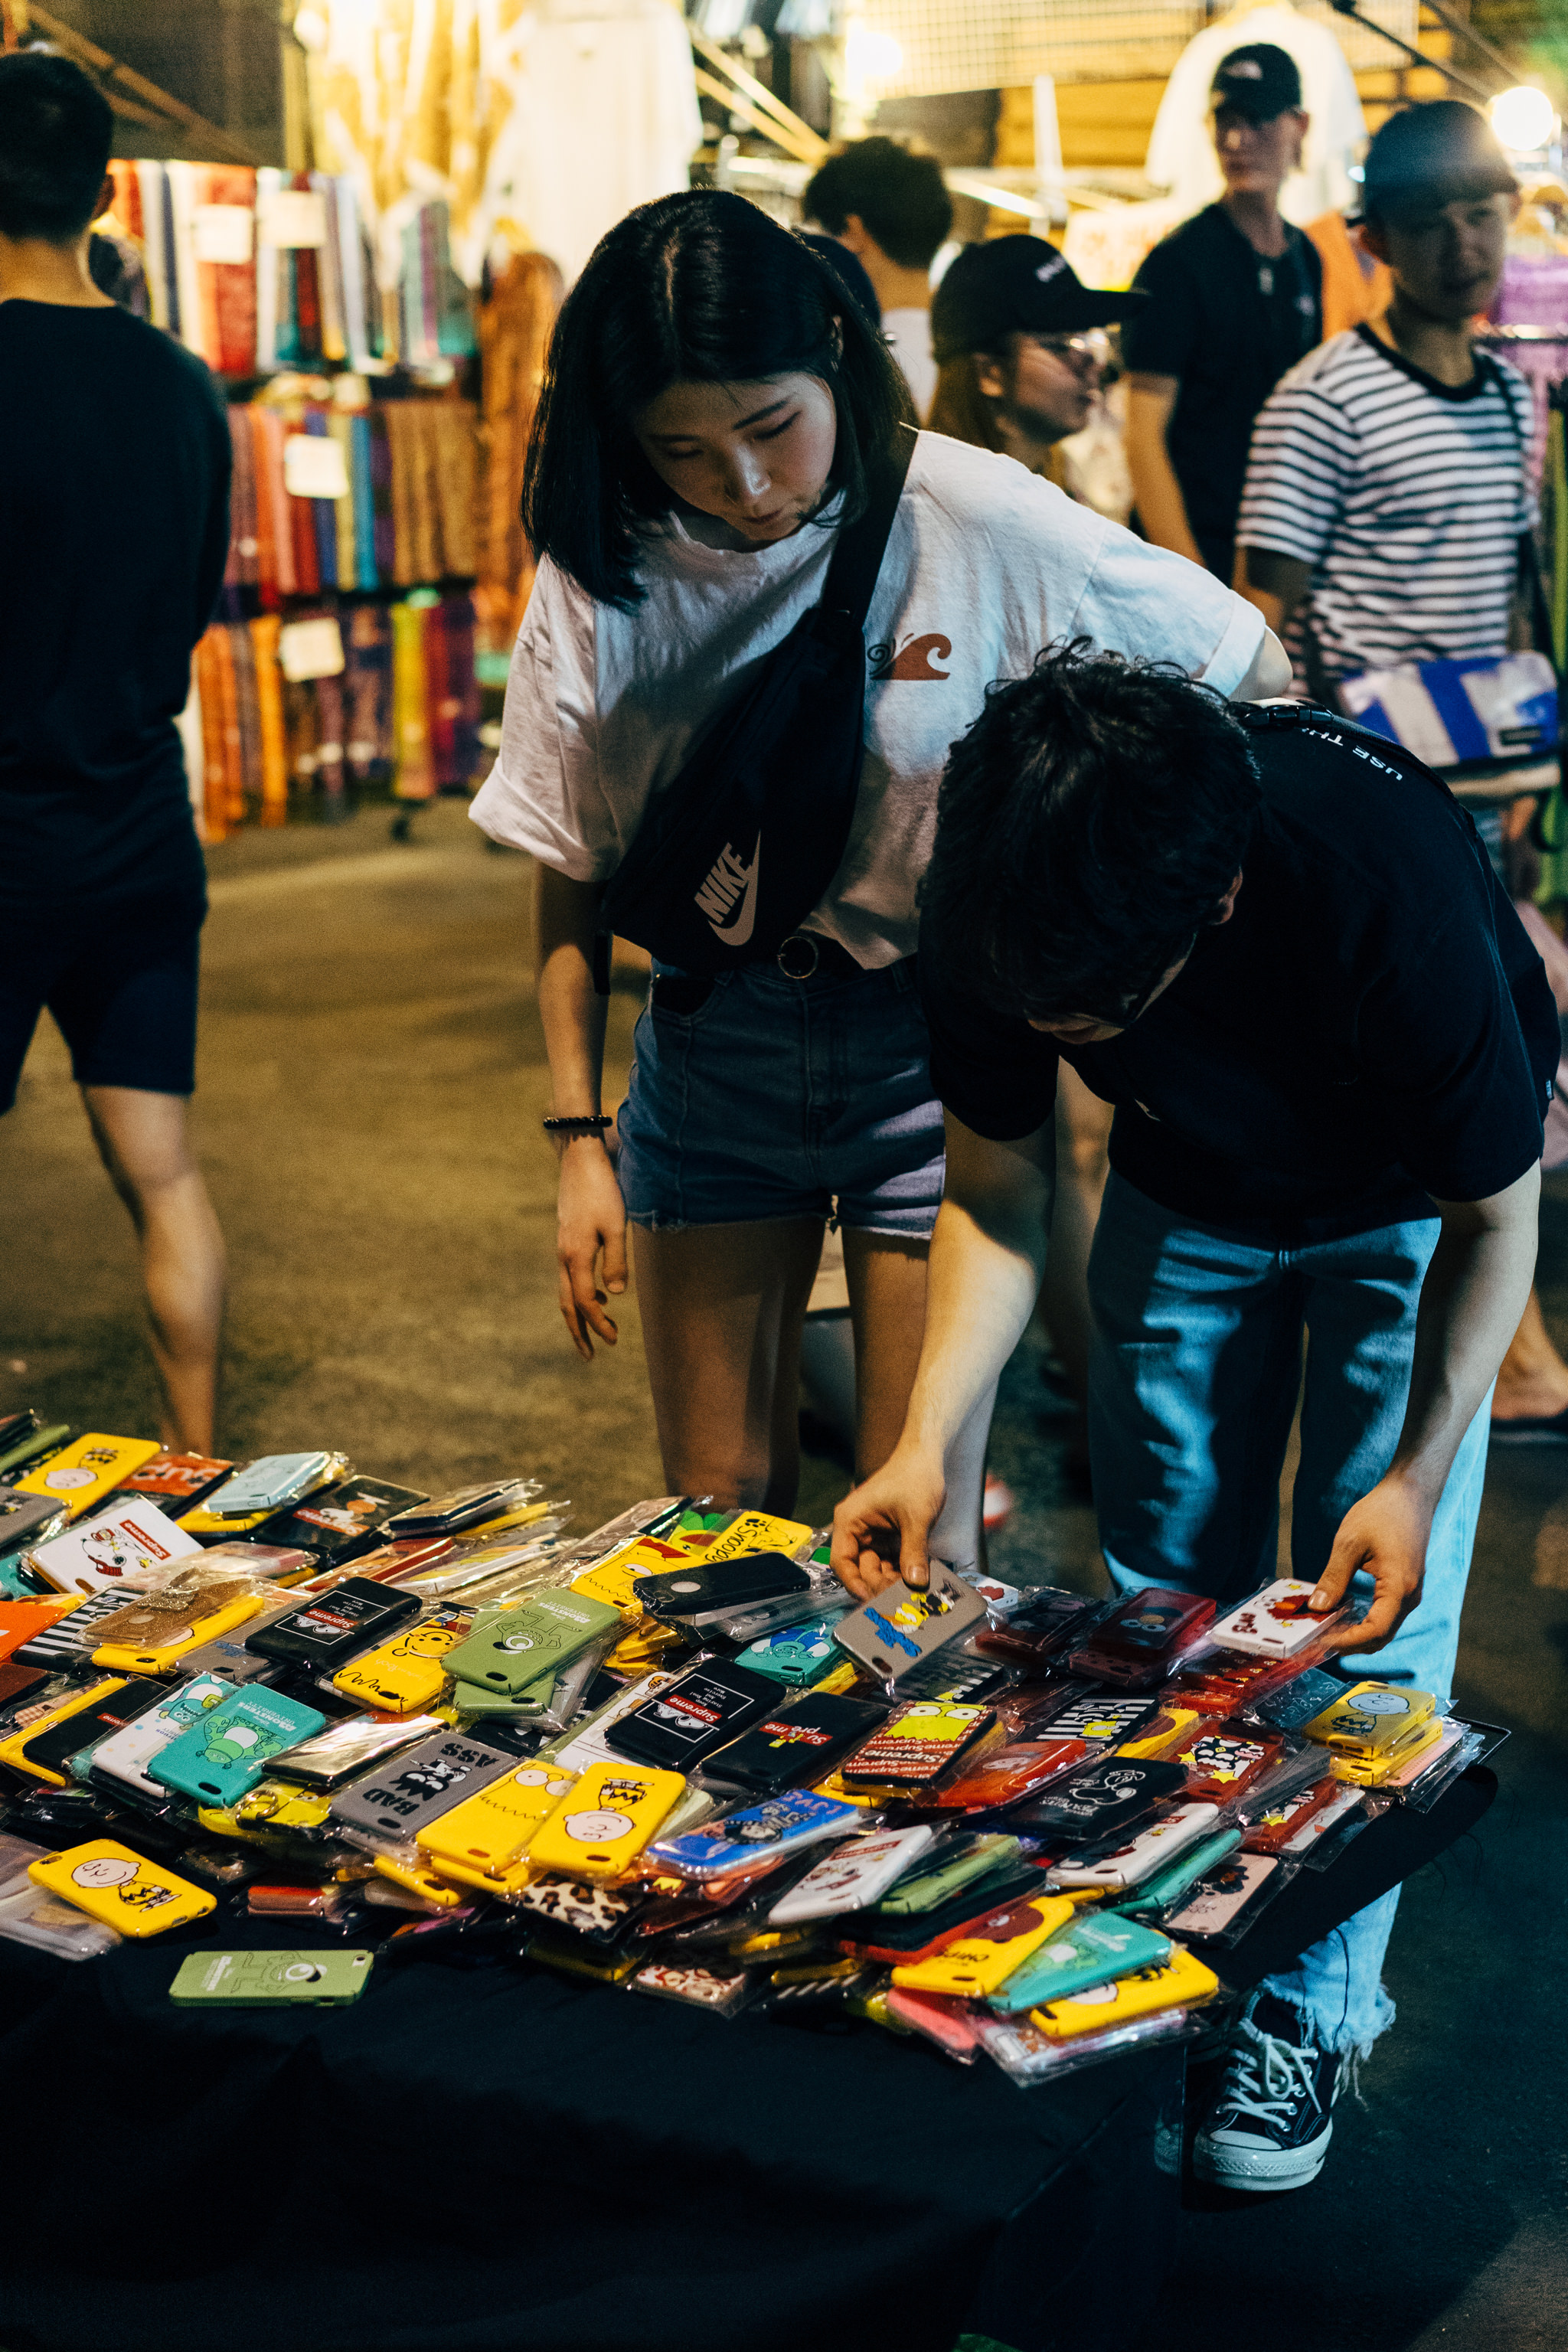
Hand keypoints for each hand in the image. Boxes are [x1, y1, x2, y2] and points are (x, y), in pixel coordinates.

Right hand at [556, 1139, 626, 1360]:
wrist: (579, 1160)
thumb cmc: (603, 1190)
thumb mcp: (616, 1225)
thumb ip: (616, 1261)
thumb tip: (614, 1295)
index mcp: (576, 1257)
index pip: (585, 1302)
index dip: (599, 1325)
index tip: (615, 1340)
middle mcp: (564, 1257)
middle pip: (567, 1305)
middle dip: (578, 1333)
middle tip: (590, 1357)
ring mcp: (562, 1249)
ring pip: (565, 1292)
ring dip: (578, 1316)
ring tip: (594, 1332)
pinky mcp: (566, 1241)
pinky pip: (569, 1277)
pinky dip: (579, 1294)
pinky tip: (599, 1295)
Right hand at [830, 1445, 946, 1598]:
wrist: (927, 1456)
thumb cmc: (914, 1477)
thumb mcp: (915, 1518)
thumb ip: (913, 1552)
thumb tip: (915, 1583)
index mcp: (850, 1520)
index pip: (842, 1561)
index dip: (853, 1583)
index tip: (871, 1600)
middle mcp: (856, 1529)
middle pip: (860, 1568)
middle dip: (878, 1584)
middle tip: (899, 1600)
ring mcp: (872, 1534)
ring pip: (876, 1567)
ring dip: (890, 1580)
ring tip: (909, 1593)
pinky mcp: (887, 1536)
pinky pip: (889, 1560)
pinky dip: (900, 1571)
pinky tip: (914, 1580)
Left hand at [1307, 1475, 1433, 1656]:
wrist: (1410, 1493)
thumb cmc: (1381, 1513)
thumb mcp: (1349, 1544)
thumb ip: (1333, 1578)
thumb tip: (1316, 1608)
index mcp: (1400, 1588)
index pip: (1375, 1631)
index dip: (1346, 1641)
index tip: (1320, 1641)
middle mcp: (1410, 1596)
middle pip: (1381, 1637)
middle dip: (1350, 1643)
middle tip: (1318, 1640)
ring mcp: (1411, 1593)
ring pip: (1385, 1628)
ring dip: (1357, 1634)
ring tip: (1326, 1629)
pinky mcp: (1407, 1586)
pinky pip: (1387, 1614)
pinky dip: (1365, 1621)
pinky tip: (1342, 1614)